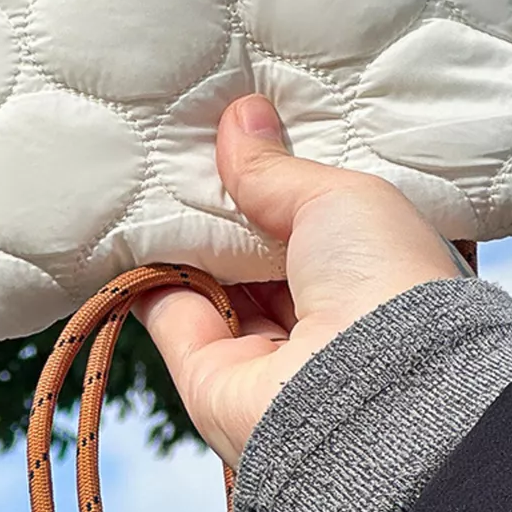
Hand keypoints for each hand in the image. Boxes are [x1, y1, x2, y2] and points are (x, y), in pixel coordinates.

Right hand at [132, 94, 470, 469]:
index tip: (245, 125)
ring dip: (183, 226)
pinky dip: (146, 266)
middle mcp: (324, 314)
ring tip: (151, 161)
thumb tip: (241, 117)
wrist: (370, 394)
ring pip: (213, 274)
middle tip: (187, 137)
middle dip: (227, 198)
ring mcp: (267, 349)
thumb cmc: (383, 280)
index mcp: (373, 271)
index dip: (282, 175)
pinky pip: (168, 307)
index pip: (321, 218)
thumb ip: (277, 169)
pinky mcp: (208, 375)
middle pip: (260, 246)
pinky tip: (127, 215)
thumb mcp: (339, 197)